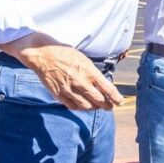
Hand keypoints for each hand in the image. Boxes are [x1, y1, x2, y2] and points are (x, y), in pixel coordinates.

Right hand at [0, 33, 121, 110]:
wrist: (44, 55)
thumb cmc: (65, 54)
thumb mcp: (84, 60)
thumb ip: (94, 73)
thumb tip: (103, 85)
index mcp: (89, 72)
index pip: (108, 89)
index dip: (116, 97)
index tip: (119, 101)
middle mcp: (81, 82)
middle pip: (99, 100)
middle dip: (107, 105)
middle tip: (110, 107)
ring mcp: (70, 90)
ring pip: (87, 106)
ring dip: (94, 107)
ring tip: (96, 106)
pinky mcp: (59, 94)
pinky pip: (73, 106)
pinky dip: (80, 107)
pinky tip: (82, 105)